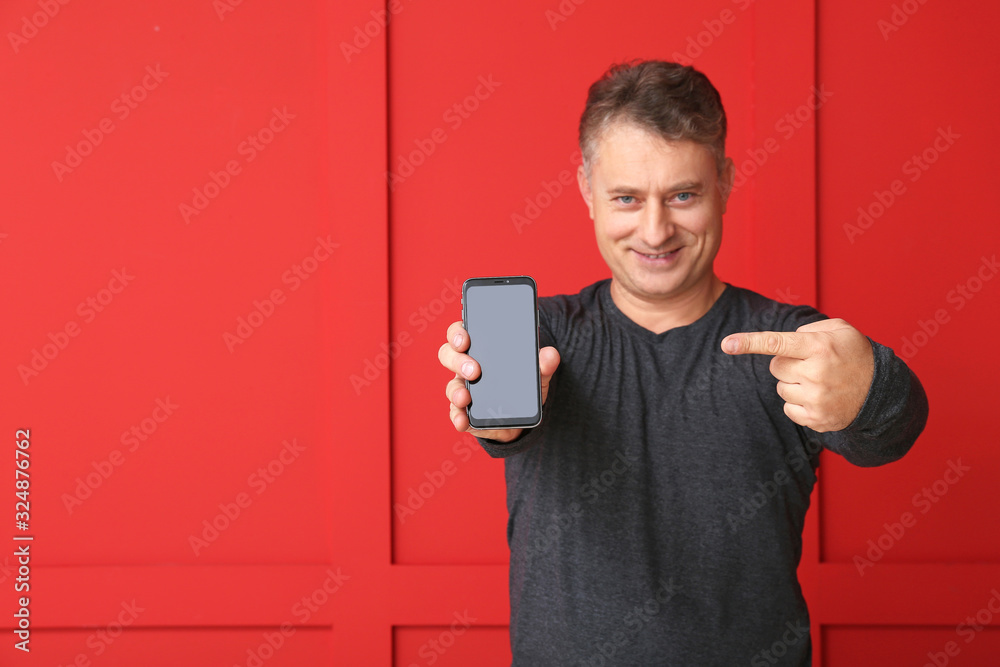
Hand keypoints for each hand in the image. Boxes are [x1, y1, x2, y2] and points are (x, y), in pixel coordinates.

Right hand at [438, 321, 560, 441]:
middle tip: (474, 370)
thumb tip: (550, 354)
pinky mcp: (464, 412)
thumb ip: (543, 363)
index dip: (457, 333)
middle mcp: (465, 366)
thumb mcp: (536, 373)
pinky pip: (455, 413)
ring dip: (456, 391)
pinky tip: (462, 420)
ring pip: (451, 386)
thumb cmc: (521, 385)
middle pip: (449, 356)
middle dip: (458, 361)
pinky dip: (457, 417)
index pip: (460, 333)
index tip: (464, 338)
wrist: (521, 416)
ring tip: (465, 398)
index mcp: (479, 349)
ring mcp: (462, 389)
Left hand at [721, 318, 874, 431]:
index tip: (726, 344)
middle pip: (776, 367)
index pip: (777, 343)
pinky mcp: (816, 419)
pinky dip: (798, 402)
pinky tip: (819, 397)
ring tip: (819, 381)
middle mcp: (816, 373)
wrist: (881, 392)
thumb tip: (782, 343)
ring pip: (781, 388)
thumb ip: (808, 329)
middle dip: (787, 363)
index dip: (749, 343)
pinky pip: (788, 408)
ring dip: (793, 383)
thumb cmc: (855, 354)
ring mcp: (816, 398)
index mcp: (819, 347)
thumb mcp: (839, 329)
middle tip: (810, 364)